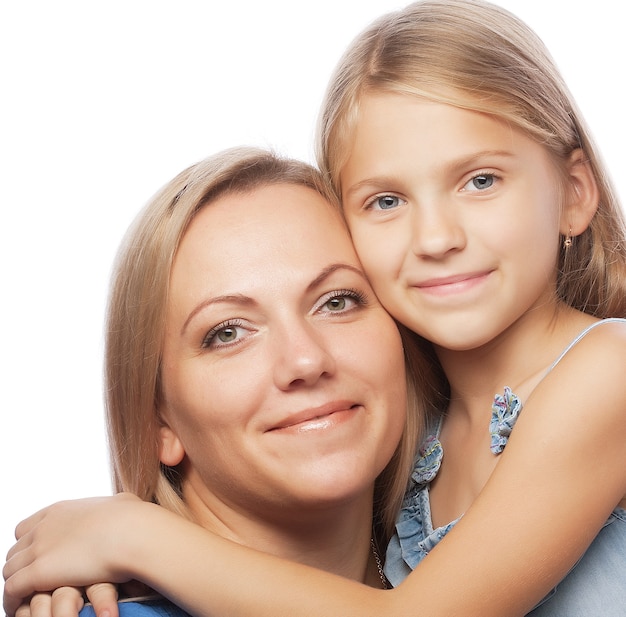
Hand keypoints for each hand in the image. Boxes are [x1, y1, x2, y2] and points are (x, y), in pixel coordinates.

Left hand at [3, 495, 142, 616]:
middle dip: (22, 565)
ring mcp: (39, 549)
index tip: (41, 556)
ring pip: (10, 570)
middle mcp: (44, 527)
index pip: (26, 528)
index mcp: (60, 510)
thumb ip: (111, 507)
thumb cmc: (133, 519)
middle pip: (15, 550)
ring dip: (17, 584)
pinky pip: (11, 590)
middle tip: (34, 581)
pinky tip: (20, 608)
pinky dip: (12, 600)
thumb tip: (120, 505)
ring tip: (26, 599)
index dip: (31, 544)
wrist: (132, 533)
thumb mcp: (119, 504)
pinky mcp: (38, 572)